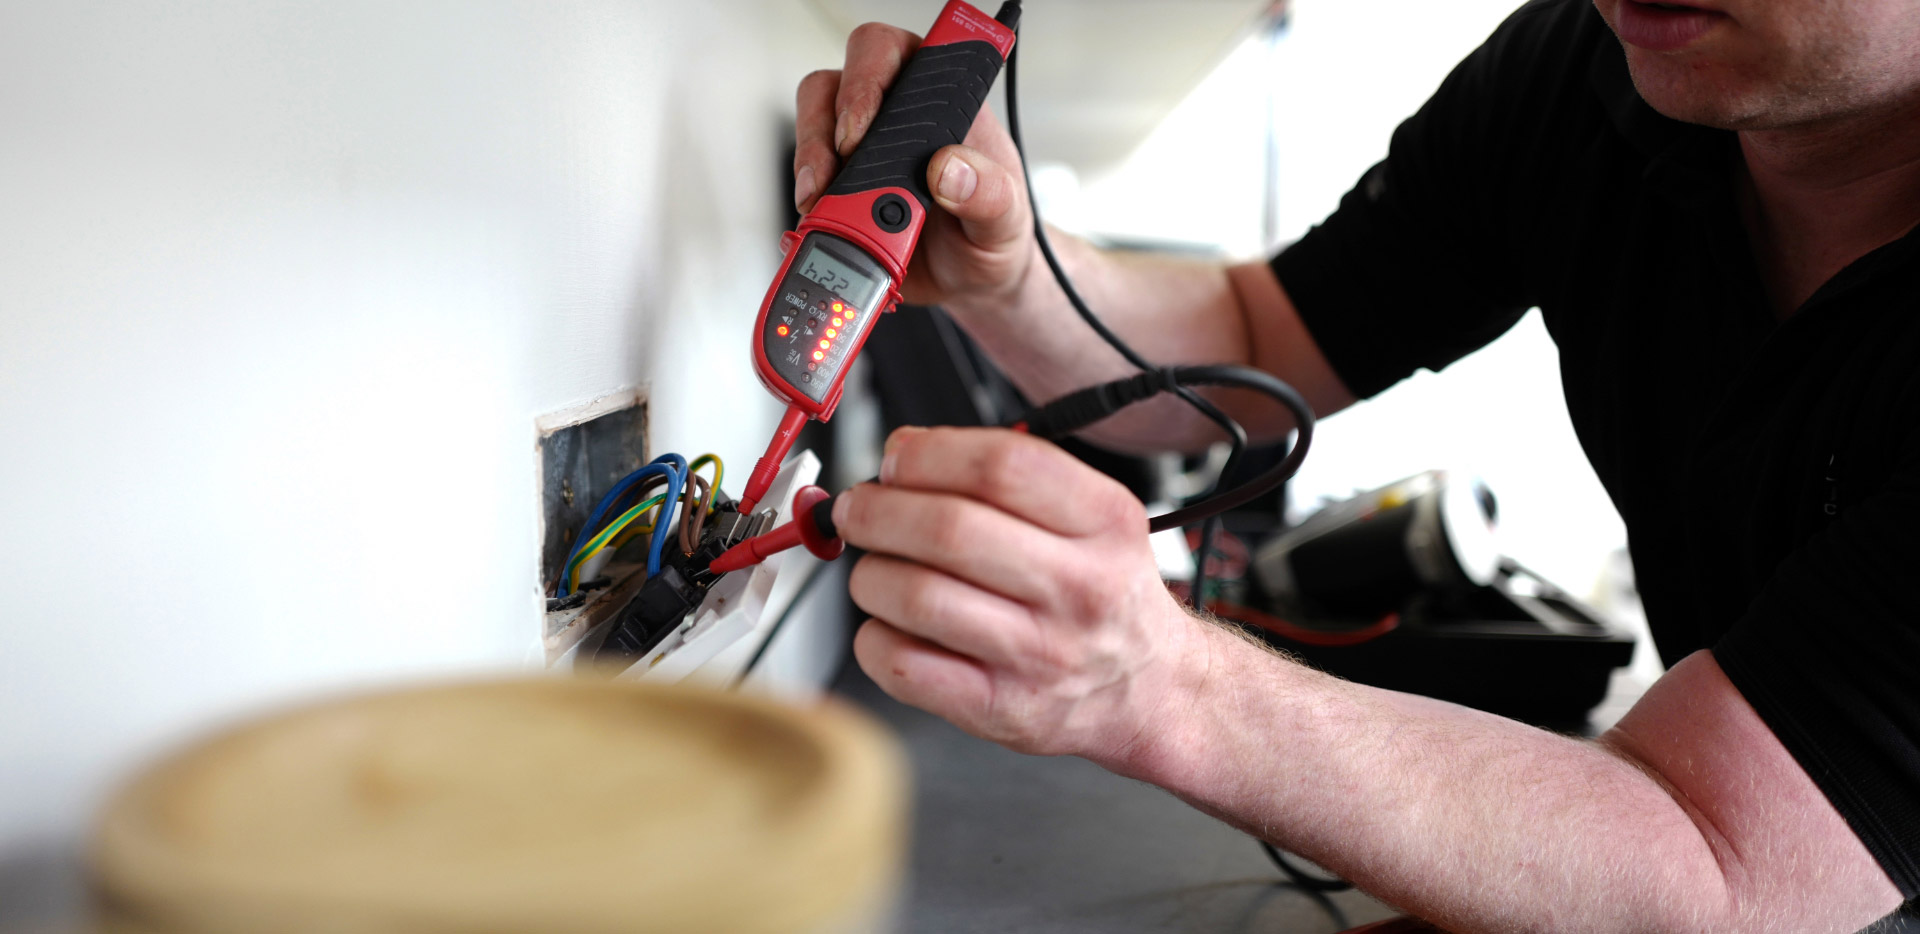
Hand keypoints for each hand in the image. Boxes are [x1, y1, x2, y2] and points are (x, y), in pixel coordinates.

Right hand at [793, 24, 1035, 311]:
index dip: (868, 77)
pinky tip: (822, 221)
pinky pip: (806, 179)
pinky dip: (807, 201)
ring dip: (809, 161)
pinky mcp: (839, 189)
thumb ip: (989, 193)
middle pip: (838, 84)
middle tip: (838, 169)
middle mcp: (896, 118)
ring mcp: (862, 152)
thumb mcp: (1007, 220)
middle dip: (825, 126)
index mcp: (943, 105)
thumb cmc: (995, 237)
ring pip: (813, 124)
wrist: (972, 288)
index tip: (863, 126)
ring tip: (823, 202)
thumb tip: (949, 168)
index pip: (897, 54)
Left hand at [834, 426, 1210, 763]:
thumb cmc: (1104, 594)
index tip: (895, 457)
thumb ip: (1011, 478)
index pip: (1001, 465)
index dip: (926, 452)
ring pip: (915, 596)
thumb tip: (904, 454)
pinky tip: (890, 625)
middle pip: (948, 529)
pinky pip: (903, 666)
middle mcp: (1078, 587)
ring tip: (876, 568)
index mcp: (1104, 522)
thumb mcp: (1095, 516)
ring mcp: (1039, 654)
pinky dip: (873, 637)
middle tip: (858, 510)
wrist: (1150, 688)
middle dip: (877, 510)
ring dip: (870, 573)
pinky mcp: (1000, 708)